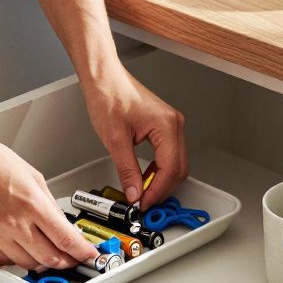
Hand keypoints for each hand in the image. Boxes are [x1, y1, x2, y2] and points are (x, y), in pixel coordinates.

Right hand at [0, 129, 99, 270]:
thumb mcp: (33, 175)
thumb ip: (49, 203)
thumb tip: (62, 224)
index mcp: (32, 203)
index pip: (66, 239)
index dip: (82, 252)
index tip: (89, 255)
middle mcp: (14, 222)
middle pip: (50, 258)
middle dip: (67, 261)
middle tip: (72, 258)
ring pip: (28, 264)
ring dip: (42, 262)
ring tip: (47, 254)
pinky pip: (4, 261)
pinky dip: (17, 259)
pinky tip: (21, 250)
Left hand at [84, 63, 187, 209]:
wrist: (104, 79)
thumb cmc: (109, 96)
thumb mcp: (115, 139)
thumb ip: (127, 170)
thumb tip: (134, 192)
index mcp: (166, 125)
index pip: (170, 169)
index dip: (157, 191)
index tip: (143, 204)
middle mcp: (174, 124)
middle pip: (178, 169)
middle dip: (161, 189)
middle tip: (143, 203)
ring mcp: (171, 125)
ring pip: (175, 164)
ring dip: (160, 181)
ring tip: (141, 193)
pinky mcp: (164, 127)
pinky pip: (168, 155)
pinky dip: (158, 170)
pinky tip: (144, 178)